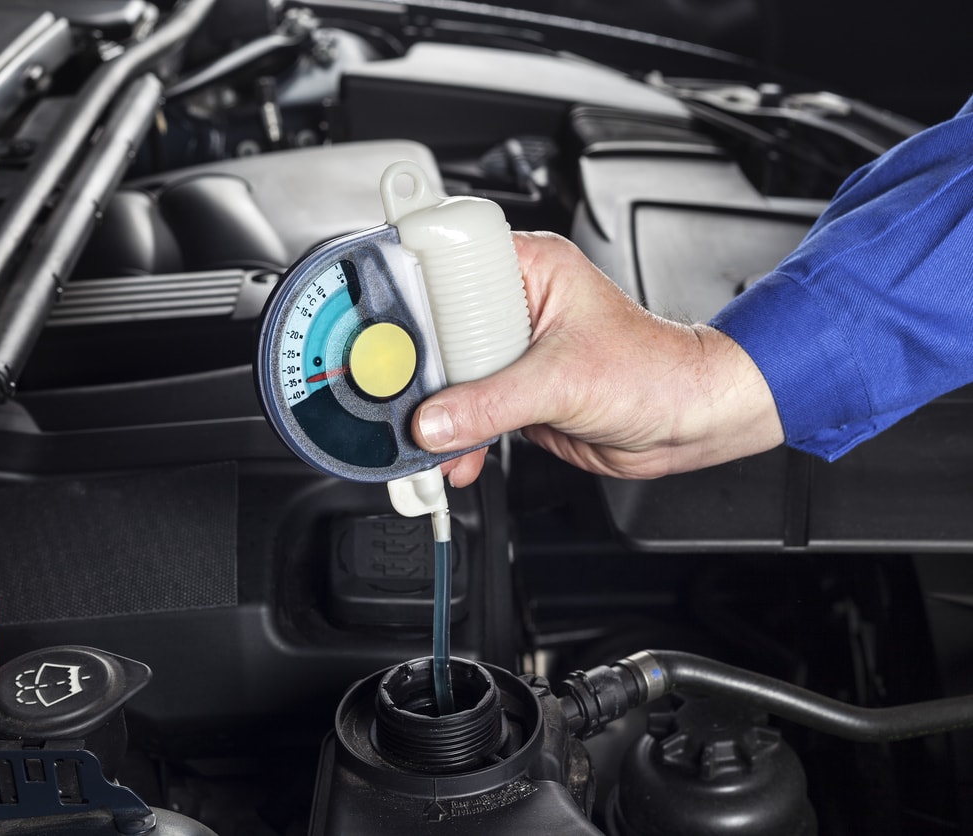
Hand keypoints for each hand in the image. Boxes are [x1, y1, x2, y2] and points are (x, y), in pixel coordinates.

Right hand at [411, 231, 783, 485]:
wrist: (688, 420)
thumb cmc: (656, 372)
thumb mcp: (563, 381)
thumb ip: (490, 404)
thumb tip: (435, 421)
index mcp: (528, 268)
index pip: (448, 259)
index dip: (410, 285)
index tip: (380, 317)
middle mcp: (515, 302)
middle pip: (439, 325)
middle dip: (419, 366)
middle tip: (397, 391)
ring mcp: (512, 348)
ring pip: (449, 373)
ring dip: (438, 410)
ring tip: (429, 435)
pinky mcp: (513, 389)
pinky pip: (467, 409)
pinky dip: (457, 436)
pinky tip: (456, 455)